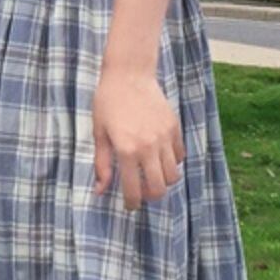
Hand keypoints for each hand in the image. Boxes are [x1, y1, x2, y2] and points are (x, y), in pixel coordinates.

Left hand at [91, 66, 185, 210]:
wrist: (129, 74)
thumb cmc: (108, 102)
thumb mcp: (99, 134)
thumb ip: (102, 165)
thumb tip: (100, 191)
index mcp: (126, 150)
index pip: (134, 190)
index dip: (131, 203)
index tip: (129, 205)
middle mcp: (148, 147)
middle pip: (160, 188)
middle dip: (150, 196)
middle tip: (141, 192)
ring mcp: (164, 138)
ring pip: (174, 175)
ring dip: (163, 180)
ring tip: (151, 175)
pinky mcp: (174, 128)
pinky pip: (180, 156)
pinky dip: (172, 162)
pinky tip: (160, 157)